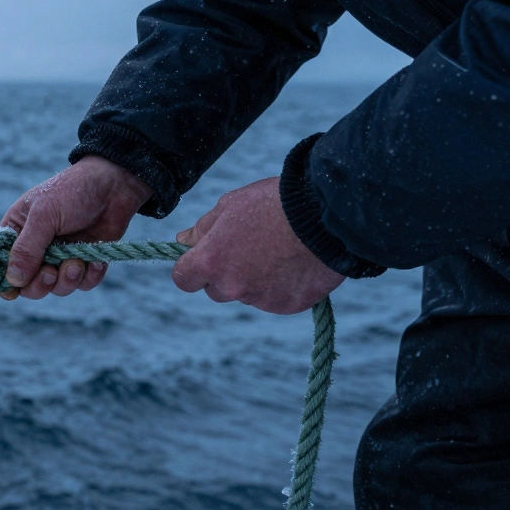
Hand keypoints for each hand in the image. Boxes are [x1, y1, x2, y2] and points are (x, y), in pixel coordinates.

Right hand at [0, 156, 153, 299]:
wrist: (114, 184)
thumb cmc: (72, 191)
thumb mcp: (44, 216)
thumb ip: (27, 249)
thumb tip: (12, 280)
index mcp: (17, 233)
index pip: (2, 265)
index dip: (5, 281)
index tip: (12, 291)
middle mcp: (36, 248)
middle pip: (28, 286)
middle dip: (40, 284)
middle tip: (50, 273)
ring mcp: (61, 256)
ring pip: (57, 288)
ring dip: (67, 279)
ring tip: (77, 262)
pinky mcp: (85, 261)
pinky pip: (82, 284)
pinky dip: (89, 277)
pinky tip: (95, 260)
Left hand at [172, 177, 343, 314]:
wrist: (326, 215)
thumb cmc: (273, 203)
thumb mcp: (230, 205)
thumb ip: (203, 228)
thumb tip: (183, 240)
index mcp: (211, 261)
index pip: (183, 278)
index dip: (191, 267)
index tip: (202, 258)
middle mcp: (232, 287)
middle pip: (215, 290)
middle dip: (224, 274)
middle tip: (248, 248)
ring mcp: (260, 299)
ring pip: (246, 294)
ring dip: (253, 279)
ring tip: (278, 250)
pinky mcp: (287, 306)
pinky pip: (274, 299)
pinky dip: (280, 286)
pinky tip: (294, 263)